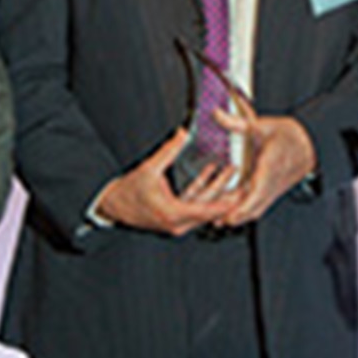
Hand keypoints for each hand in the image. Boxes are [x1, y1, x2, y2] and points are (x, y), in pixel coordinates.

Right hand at [96, 128, 241, 235]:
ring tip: (231, 173)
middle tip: (245, 184)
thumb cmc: (128, 193)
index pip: (205, 210)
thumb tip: (182, 135)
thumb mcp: (149, 169)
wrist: (113, 205)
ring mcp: (176, 222)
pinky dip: (203, 190)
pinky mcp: (174, 218)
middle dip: (228, 196)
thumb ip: (168, 152)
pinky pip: (194, 204)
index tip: (240, 197)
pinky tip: (211, 173)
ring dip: (218, 191)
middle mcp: (177, 222)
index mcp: (172, 213)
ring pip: (203, 208)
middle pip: (209, 210)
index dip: (224, 203)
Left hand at [215, 103, 316, 226]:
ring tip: (219, 219)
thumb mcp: (261, 126)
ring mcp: (273, 189)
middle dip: (235, 217)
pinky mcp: (273, 191)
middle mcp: (272, 183)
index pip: (257, 194)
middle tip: (215, 220)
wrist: (308, 143)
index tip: (229, 215)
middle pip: (254, 209)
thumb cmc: (288, 136)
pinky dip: (245, 210)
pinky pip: (259, 206)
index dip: (242, 208)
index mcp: (270, 168)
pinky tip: (231, 212)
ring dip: (239, 216)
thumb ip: (237, 123)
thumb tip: (217, 115)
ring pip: (256, 210)